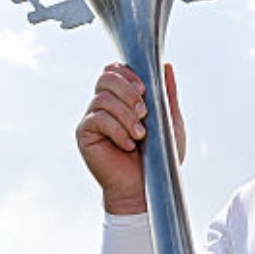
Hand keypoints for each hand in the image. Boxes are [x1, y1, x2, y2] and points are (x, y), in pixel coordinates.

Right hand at [76, 63, 184, 216]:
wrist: (146, 187)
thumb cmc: (159, 156)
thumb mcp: (170, 121)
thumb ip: (167, 94)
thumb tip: (166, 66)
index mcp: (122, 97)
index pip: (115, 70)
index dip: (128, 74)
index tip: (145, 90)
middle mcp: (104, 104)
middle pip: (106, 78)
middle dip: (128, 91)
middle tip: (144, 113)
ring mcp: (92, 118)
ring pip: (103, 99)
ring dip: (126, 116)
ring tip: (140, 135)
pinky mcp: (84, 133)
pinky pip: (97, 119)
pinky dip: (117, 130)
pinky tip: (128, 145)